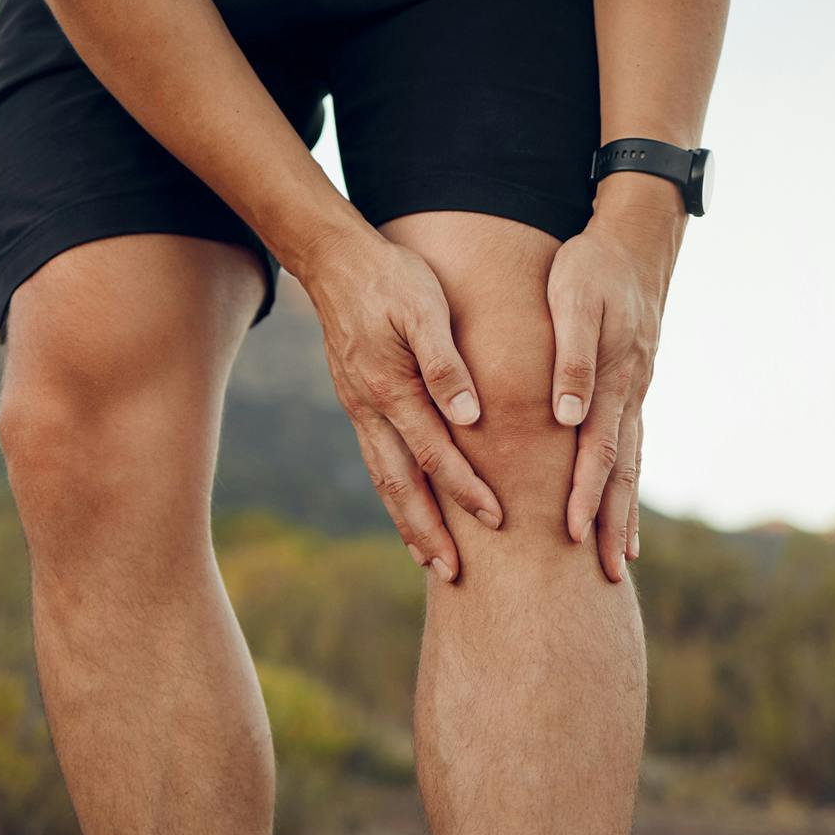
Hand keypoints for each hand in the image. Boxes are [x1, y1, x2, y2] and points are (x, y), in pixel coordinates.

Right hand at [298, 228, 499, 583]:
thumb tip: (470, 415)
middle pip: (401, 484)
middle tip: (452, 572)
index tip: (497, 518)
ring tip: (429, 558)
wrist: (336, 261)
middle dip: (428, 531)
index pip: (435, 453)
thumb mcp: (425, 307)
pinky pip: (377, 460)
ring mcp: (359, 408)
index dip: (466, 489)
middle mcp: (370, 408)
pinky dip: (393, 493)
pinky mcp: (358, 403)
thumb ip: (445, 362)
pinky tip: (407, 510)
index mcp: (391, 387)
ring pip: (384, 479)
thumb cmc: (392, 277)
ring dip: (407, 522)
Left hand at [546, 196, 685, 582]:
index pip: (598, 448)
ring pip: (631, 465)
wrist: (632, 244)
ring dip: (625, 514)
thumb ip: (572, 357)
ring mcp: (635, 395)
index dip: (586, 492)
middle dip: (613, 523)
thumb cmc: (592, 269)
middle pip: (622, 471)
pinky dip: (627, 484)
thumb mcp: (575, 301)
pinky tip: (623, 509)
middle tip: (607, 574)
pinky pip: (630, 447)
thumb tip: (567, 415)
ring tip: (621, 560)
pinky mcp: (631, 390)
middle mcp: (629, 394)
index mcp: (614, 377)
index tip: (575, 533)